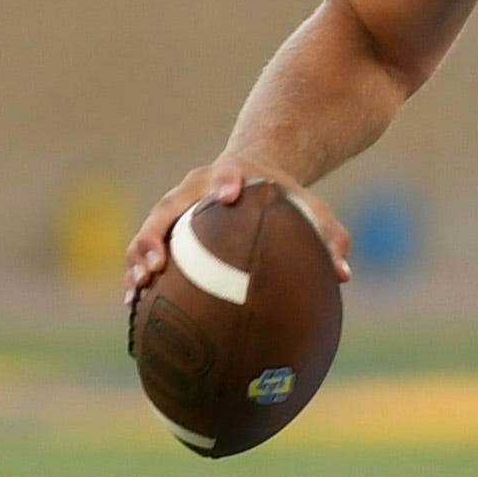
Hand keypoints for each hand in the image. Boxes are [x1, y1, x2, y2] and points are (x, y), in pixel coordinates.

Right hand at [125, 161, 350, 304]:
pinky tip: (135, 305)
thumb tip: (342, 276)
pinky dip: (139, 271)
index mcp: (235, 175)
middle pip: (168, 207)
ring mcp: (176, 206)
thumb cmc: (286, 197)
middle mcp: (196, 188)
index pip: (228, 174)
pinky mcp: (166, 224)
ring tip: (136, 290)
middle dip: (157, 235)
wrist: (252, 171)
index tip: (228, 194)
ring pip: (149, 228)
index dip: (227, 181)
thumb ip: (329, 237)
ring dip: (138, 258)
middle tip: (157, 266)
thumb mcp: (312, 210)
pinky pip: (146, 246)